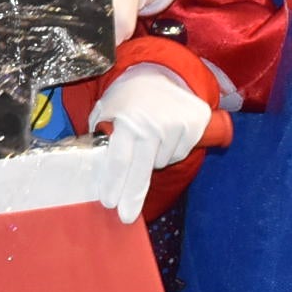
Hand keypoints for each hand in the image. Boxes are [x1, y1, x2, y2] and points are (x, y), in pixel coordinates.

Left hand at [85, 64, 212, 224]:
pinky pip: (179, 153)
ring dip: (152, 159)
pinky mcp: (195, 126)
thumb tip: (95, 167)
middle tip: (126, 217)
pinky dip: (170, 150)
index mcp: (127, 120)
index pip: (120, 159)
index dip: (114, 183)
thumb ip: (101, 135)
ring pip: (161, 162)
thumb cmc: (127, 97)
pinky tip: (164, 134)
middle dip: (132, 196)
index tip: (109, 202)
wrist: (161, 73)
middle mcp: (153, 125)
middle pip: (142, 171)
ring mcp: (177, 126)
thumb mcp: (106, 109)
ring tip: (147, 138)